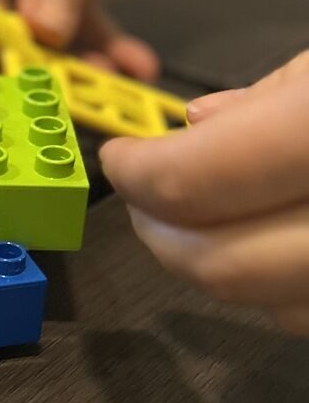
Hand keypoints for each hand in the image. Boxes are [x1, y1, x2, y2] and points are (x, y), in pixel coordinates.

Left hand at [101, 52, 308, 334]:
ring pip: (269, 305)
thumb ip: (270, 97)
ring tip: (212, 216)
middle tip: (147, 198)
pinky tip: (279, 239)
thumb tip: (198, 125)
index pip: (194, 181)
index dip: (137, 175)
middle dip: (163, 233)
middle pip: (222, 264)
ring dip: (222, 262)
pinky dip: (282, 285)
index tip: (119, 160)